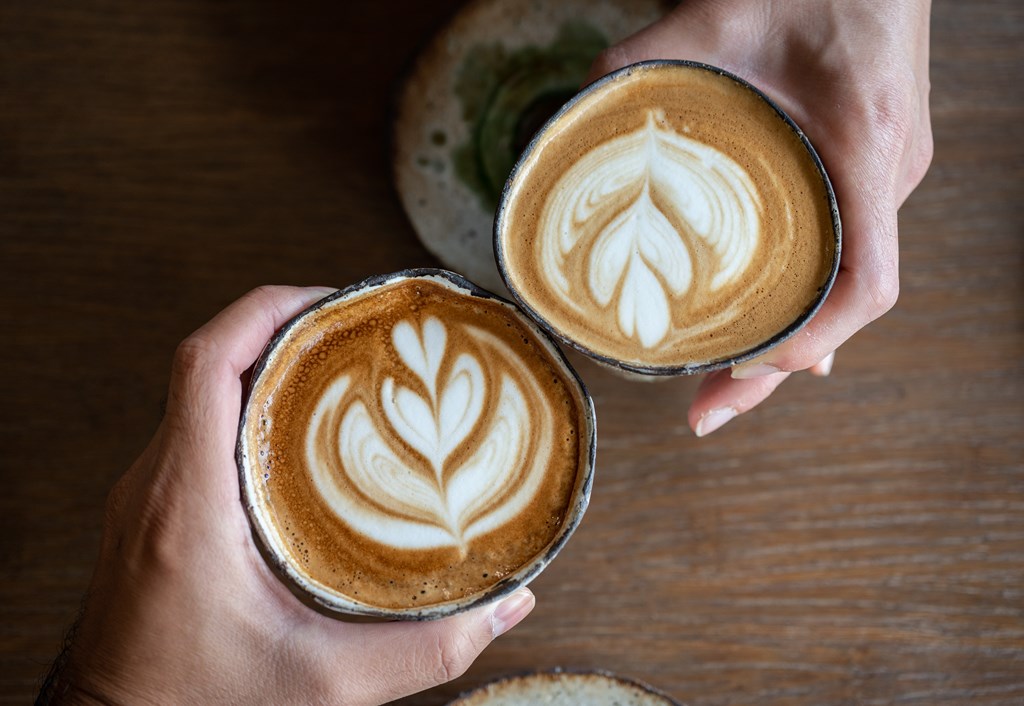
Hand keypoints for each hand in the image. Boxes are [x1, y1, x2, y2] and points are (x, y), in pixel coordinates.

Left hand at [42, 286, 534, 704]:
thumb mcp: (322, 685)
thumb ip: (424, 651)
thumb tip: (502, 608)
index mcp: (188, 503)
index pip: (206, 361)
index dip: (267, 309)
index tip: (331, 299)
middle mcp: (158, 484)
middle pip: (208, 360)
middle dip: (284, 326)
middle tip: (357, 326)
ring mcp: (149, 495)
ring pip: (199, 390)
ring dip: (265, 362)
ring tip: (338, 363)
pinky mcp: (154, 512)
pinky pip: (196, 426)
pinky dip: (248, 404)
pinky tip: (301, 428)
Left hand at [588, 0, 932, 435]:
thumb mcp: (711, 14)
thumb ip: (635, 65)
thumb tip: (562, 126)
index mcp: (865, 145)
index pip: (867, 283)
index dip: (810, 341)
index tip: (748, 368)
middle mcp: (891, 173)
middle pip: (847, 305)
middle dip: (777, 369)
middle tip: (705, 412)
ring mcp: (890, 174)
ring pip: (847, 283)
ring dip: (790, 340)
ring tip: (725, 386)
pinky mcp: (875, 166)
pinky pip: (846, 250)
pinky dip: (804, 296)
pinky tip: (766, 324)